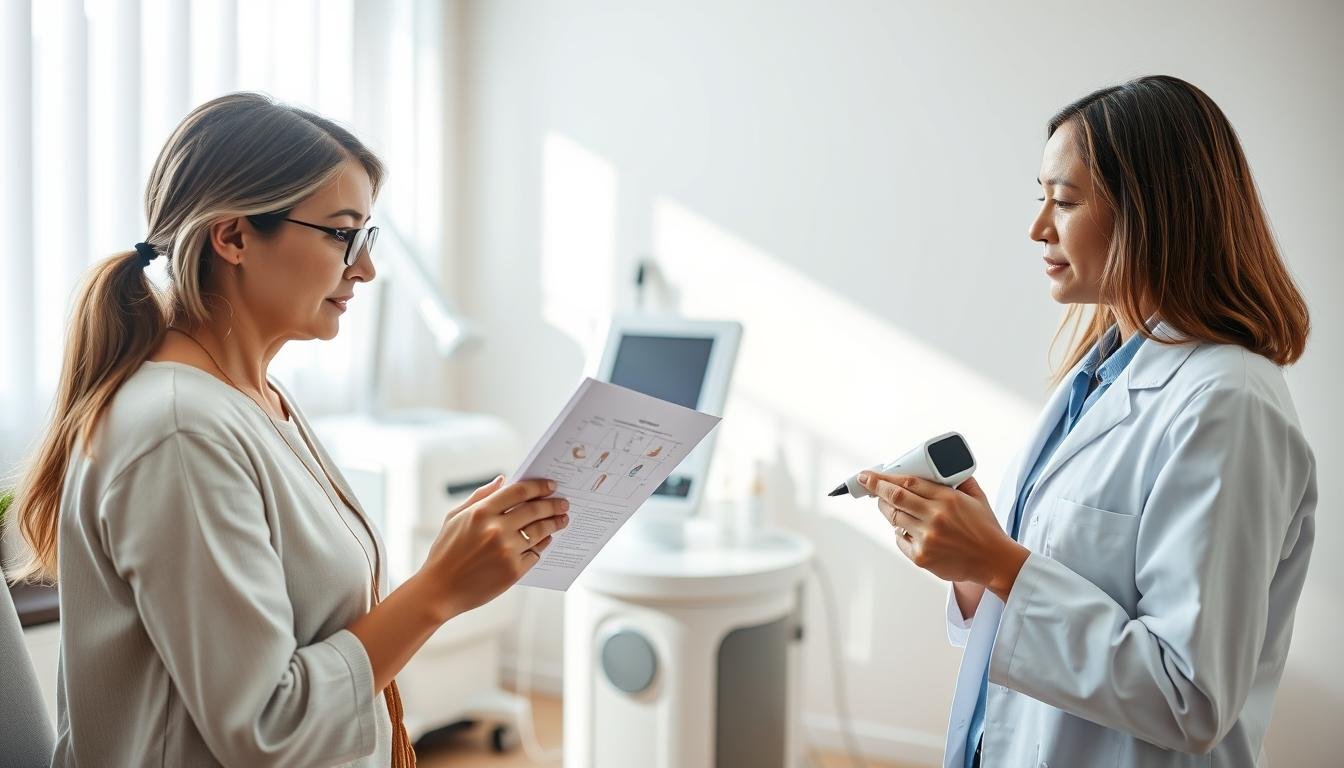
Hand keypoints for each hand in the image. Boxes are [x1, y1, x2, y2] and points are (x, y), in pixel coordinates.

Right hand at [415, 476, 569, 619]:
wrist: (439, 590)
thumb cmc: (445, 552)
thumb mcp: (455, 518)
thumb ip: (480, 496)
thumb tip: (503, 479)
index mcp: (481, 512)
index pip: (519, 491)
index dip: (539, 486)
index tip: (551, 485)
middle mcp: (496, 530)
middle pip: (535, 510)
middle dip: (553, 504)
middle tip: (563, 503)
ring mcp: (507, 551)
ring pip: (540, 531)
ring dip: (555, 523)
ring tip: (562, 520)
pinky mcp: (514, 571)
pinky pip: (536, 553)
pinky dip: (543, 545)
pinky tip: (547, 540)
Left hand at [860, 473, 1027, 600]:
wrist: (994, 561)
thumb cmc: (986, 530)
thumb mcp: (977, 498)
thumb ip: (960, 481)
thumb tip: (944, 468)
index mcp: (948, 499)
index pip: (908, 482)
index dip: (885, 477)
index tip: (871, 474)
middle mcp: (935, 517)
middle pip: (895, 497)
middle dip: (876, 488)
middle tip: (866, 482)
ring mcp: (927, 538)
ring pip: (894, 518)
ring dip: (886, 509)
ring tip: (885, 503)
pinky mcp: (922, 556)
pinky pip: (900, 540)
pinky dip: (900, 532)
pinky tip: (907, 529)